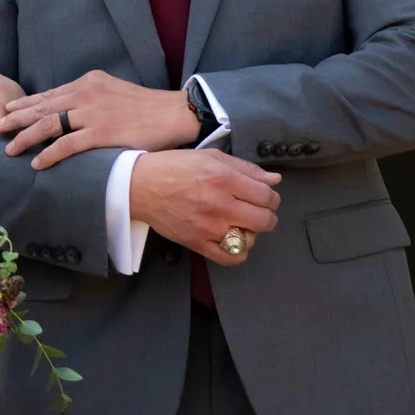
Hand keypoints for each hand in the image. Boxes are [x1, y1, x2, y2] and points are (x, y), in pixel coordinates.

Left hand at [0, 70, 201, 168]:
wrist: (175, 113)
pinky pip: (67, 145)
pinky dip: (49, 154)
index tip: (8, 111)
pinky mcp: (101, 133)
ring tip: (9, 149)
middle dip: (16, 118)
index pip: (49, 94)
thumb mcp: (114, 91)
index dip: (26, 103)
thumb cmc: (147, 106)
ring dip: (26, 138)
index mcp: (88, 82)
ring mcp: (92, 113)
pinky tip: (37, 164)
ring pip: (49, 125)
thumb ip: (91, 97)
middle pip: (42, 106)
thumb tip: (72, 108)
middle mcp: (86, 94)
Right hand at [129, 148, 280, 264]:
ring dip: (251, 232)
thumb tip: (275, 180)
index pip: (267, 195)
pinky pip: (230, 257)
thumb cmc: (175, 168)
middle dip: (267, 215)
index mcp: (223, 178)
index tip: (266, 197)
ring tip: (241, 223)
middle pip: (264, 220)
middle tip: (258, 211)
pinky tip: (233, 240)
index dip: (272, 197)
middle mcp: (218, 203)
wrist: (140, 186)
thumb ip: (245, 168)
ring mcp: (208, 226)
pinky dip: (239, 252)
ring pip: (250, 240)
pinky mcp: (197, 243)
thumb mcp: (211, 157)